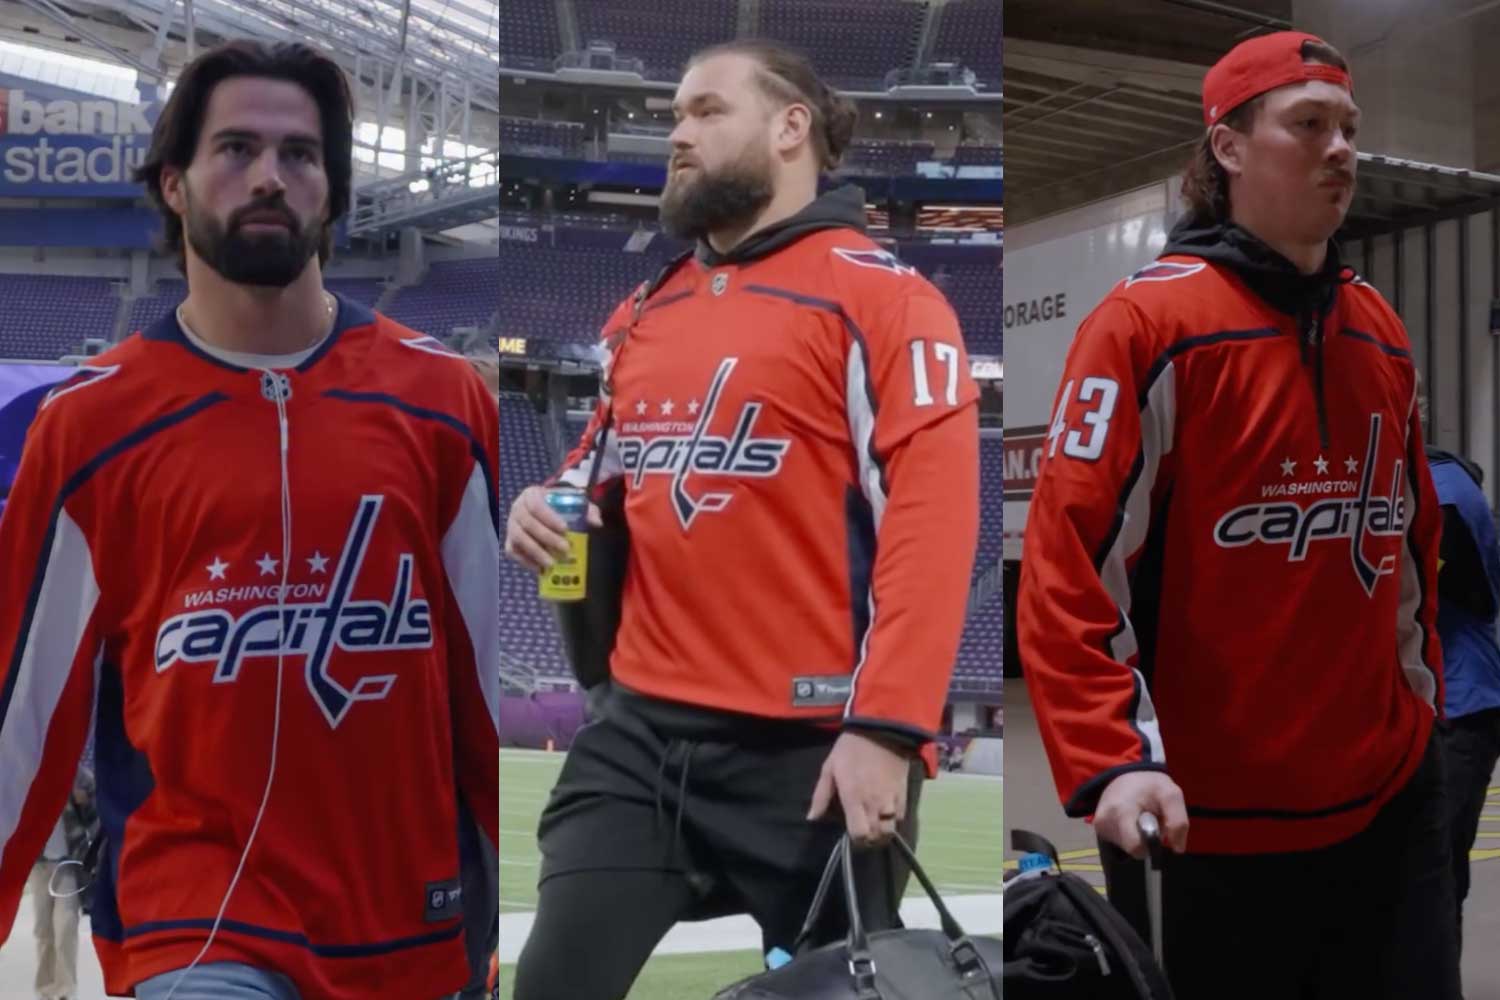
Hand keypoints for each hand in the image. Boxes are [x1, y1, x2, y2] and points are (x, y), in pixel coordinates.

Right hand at [503, 485, 601, 571]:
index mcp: (531, 495)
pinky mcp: (509, 540)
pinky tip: (540, 569)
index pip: (537, 505)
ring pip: (518, 538)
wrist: (545, 510)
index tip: (566, 529)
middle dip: (547, 538)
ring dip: (535, 552)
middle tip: (565, 549)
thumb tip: (597, 523)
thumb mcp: (575, 503)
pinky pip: (512, 552)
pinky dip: (525, 561)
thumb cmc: (560, 506)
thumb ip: (587, 510)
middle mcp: (517, 508)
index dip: (550, 518)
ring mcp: (511, 525)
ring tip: (552, 564)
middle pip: (528, 523)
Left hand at [807, 730, 910, 847]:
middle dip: (869, 839)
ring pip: (890, 830)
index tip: (853, 836)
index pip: (859, 834)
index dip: (856, 840)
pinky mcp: (903, 793)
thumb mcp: (829, 768)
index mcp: (854, 799)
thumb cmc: (850, 749)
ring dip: (882, 832)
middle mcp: (874, 804)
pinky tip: (887, 814)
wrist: (881, 729)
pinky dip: (894, 820)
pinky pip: (901, 816)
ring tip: (876, 827)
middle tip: (864, 832)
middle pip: (876, 836)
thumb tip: (812, 818)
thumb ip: (821, 796)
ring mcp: (891, 799)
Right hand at [1093, 770, 1188, 857]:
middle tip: (1148, 821)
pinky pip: (1118, 842)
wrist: (1126, 774)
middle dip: (1144, 841)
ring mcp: (1098, 825)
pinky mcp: (1097, 827)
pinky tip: (1129, 820)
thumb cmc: (1150, 785)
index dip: (1151, 845)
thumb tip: (1177, 849)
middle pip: (1131, 850)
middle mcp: (1104, 821)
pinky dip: (1128, 835)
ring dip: (1137, 838)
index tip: (1156, 830)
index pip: (1136, 847)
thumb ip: (1178, 822)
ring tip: (1138, 818)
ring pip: (1125, 847)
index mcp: (1121, 811)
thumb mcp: (1171, 795)